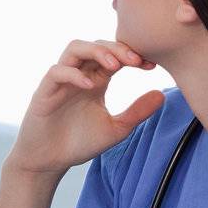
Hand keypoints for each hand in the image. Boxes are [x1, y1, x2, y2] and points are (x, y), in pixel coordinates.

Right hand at [7, 38, 163, 178]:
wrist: (48, 162)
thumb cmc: (78, 143)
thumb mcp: (116, 129)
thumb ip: (136, 112)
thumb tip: (162, 94)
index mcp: (95, 80)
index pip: (113, 56)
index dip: (131, 55)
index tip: (151, 65)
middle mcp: (78, 75)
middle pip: (96, 45)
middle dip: (117, 48)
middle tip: (136, 60)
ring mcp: (60, 81)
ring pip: (74, 49)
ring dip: (95, 51)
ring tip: (115, 65)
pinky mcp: (44, 92)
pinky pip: (57, 72)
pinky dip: (73, 74)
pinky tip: (90, 85)